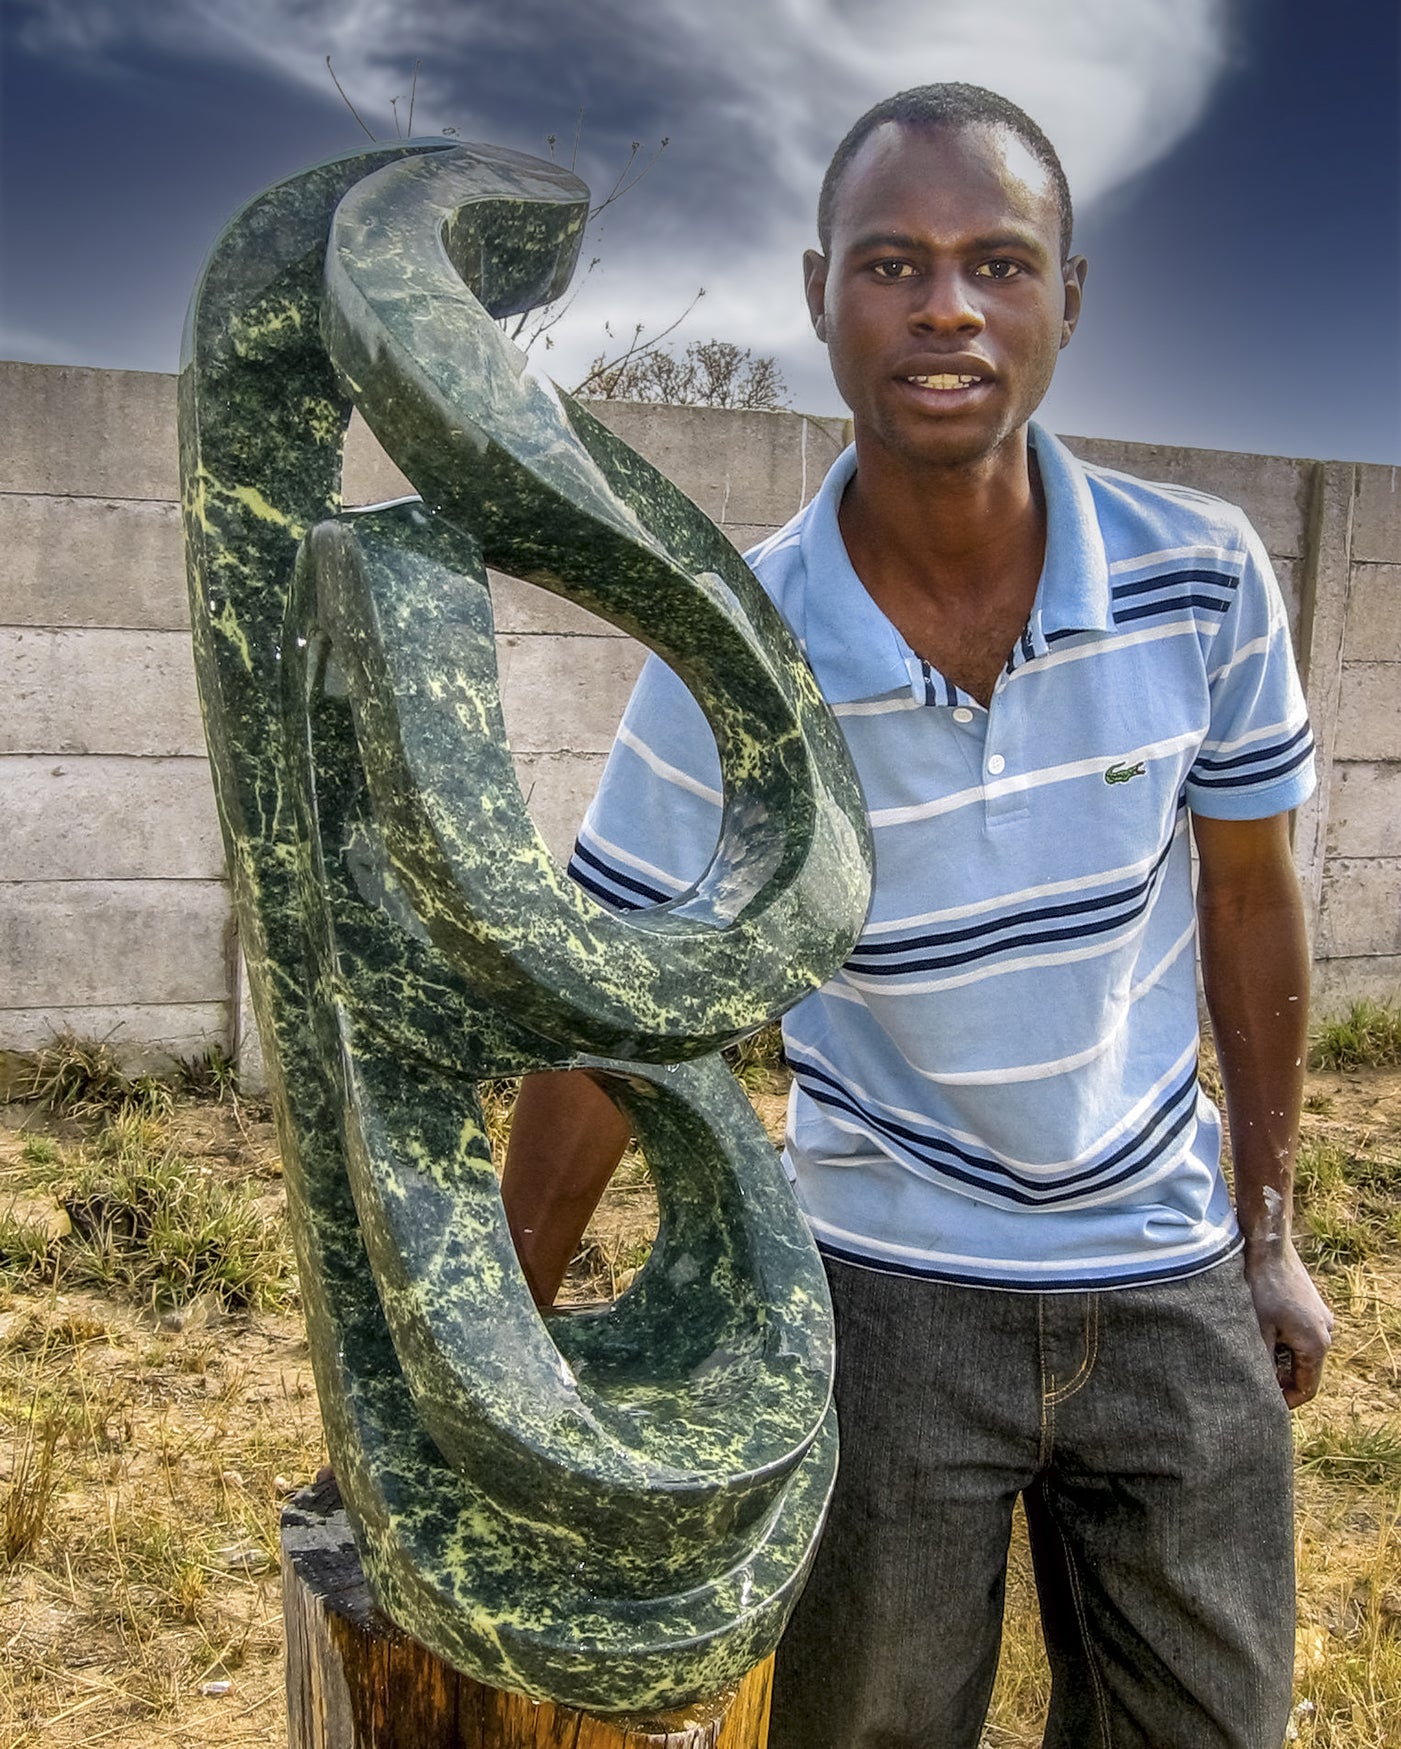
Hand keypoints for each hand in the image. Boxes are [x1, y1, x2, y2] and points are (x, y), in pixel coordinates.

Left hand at [1243, 1237, 1333, 1408]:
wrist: (1267, 1243)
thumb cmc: (1260, 1286)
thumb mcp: (1256, 1329)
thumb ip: (1260, 1363)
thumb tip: (1256, 1390)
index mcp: (1316, 1345)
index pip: (1306, 1389)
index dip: (1284, 1401)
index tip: (1262, 1403)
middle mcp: (1326, 1332)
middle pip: (1304, 1371)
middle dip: (1279, 1377)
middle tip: (1251, 1376)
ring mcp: (1321, 1317)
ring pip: (1300, 1351)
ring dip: (1279, 1356)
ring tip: (1252, 1349)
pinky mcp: (1311, 1305)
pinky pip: (1300, 1333)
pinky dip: (1282, 1338)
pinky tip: (1260, 1329)